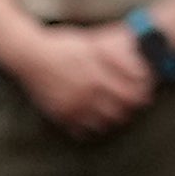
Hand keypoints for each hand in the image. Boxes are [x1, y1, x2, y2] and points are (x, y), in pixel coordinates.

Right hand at [13, 18, 155, 135]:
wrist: (29, 56)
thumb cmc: (62, 47)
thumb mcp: (91, 44)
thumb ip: (114, 55)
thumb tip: (138, 66)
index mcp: (97, 75)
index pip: (129, 94)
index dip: (141, 96)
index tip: (145, 95)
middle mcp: (86, 93)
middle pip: (119, 112)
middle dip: (129, 110)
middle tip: (131, 106)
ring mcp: (73, 106)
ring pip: (102, 124)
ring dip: (111, 120)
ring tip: (114, 114)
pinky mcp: (60, 115)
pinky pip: (81, 131)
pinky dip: (90, 127)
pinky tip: (92, 119)